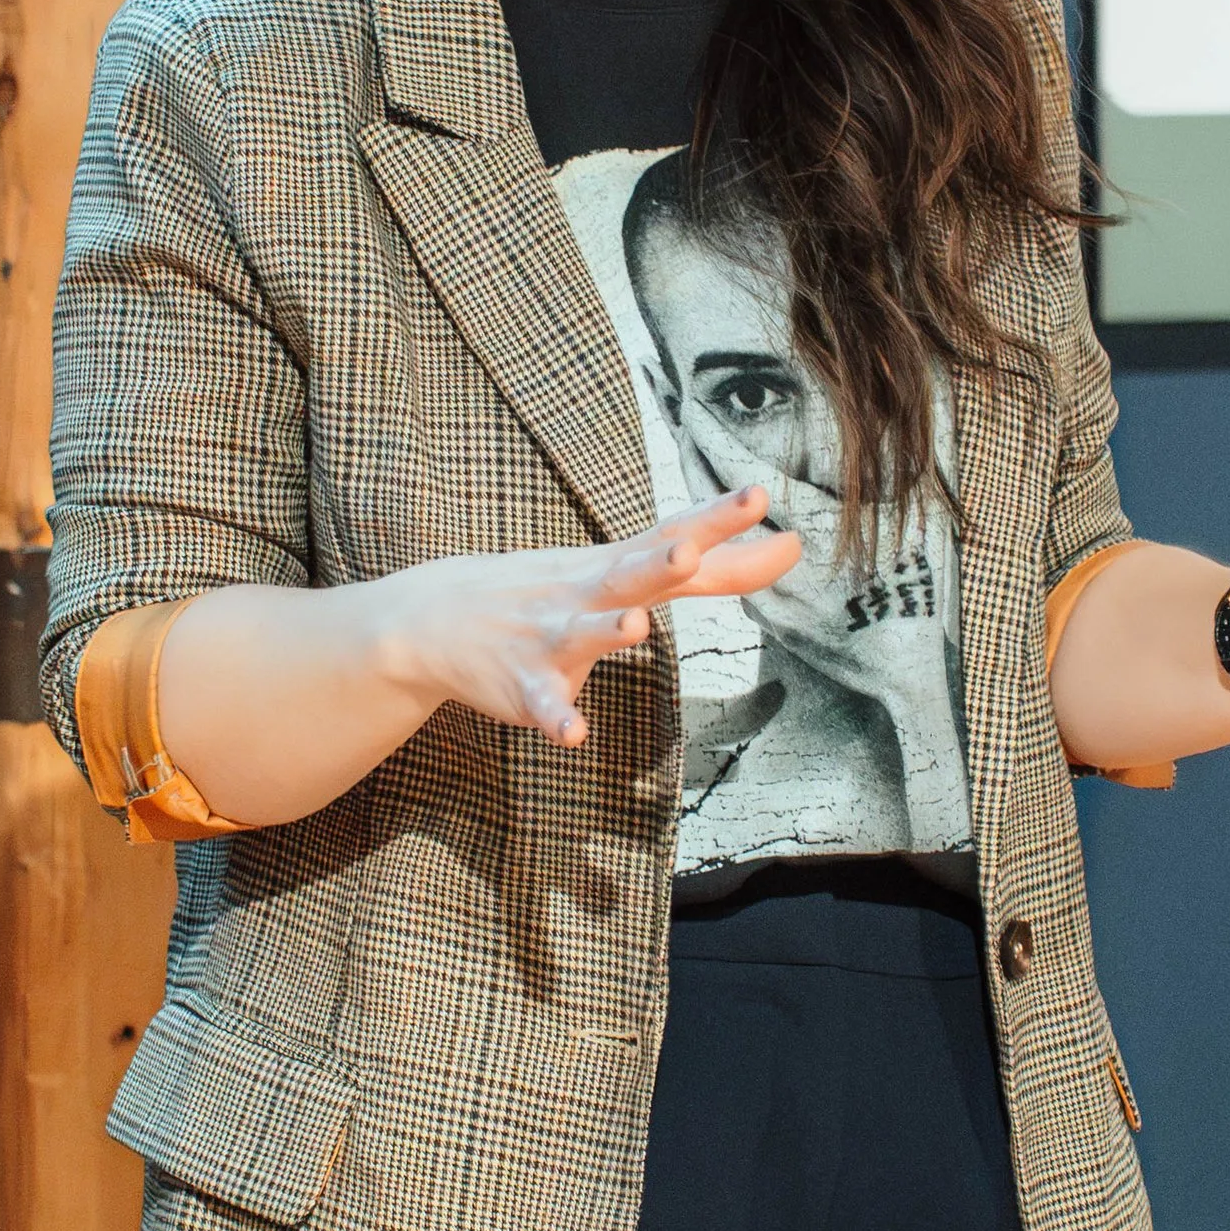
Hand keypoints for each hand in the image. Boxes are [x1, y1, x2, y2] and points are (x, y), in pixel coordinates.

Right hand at [381, 486, 801, 747]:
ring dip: (609, 631)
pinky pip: (544, 705)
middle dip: (659, 563)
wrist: (436, 618)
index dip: (716, 520)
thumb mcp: (629, 570)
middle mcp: (588, 593)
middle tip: (687, 550)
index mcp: (619, 566)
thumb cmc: (555, 590)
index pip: (673, 535)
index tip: (760, 497)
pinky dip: (559, 718)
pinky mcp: (525, 686)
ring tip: (636, 627)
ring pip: (585, 634)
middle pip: (630, 574)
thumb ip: (715, 567)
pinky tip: (575, 733)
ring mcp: (552, 637)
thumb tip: (793, 546)